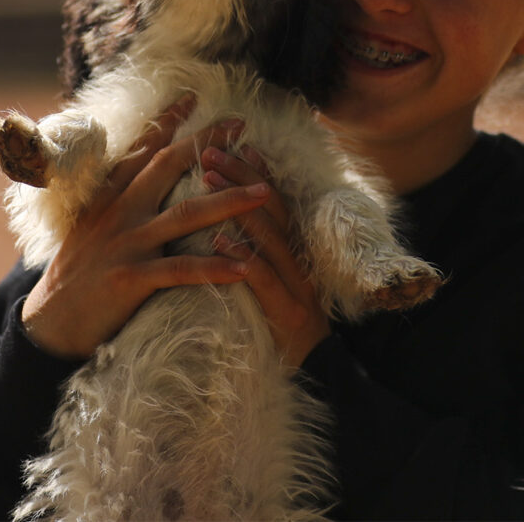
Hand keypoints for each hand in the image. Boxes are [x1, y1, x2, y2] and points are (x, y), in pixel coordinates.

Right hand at [22, 96, 268, 359]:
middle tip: (242, 124)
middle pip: (170, 166)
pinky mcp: (131, 279)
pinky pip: (181, 270)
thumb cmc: (78, 274)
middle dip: (209, 143)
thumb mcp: (92, 225)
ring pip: (187, 214)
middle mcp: (120, 212)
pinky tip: (245, 267)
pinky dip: (214, 267)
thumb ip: (118, 199)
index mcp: (111, 196)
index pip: (142, 149)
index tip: (193, 97)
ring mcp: (127, 243)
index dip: (168, 121)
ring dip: (230, 200)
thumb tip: (143, 175)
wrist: (48, 324)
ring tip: (265, 191)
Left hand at [201, 142, 330, 367]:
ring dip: (236, 205)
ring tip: (207, 180)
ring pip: (269, 235)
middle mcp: (299, 260)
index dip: (253, 170)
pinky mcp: (288, 313)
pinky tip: (219, 243)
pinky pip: (264, 280)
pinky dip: (242, 259)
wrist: (316, 379)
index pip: (274, 200)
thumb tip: (227, 223)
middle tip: (208, 150)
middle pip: (271, 207)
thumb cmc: (281, 331)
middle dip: (239, 174)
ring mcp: (297, 286)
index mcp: (295, 251)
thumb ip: (260, 254)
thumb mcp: (274, 285)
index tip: (230, 143)